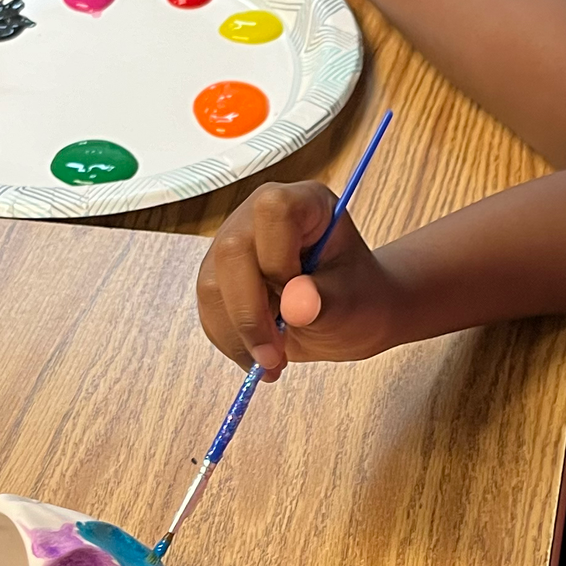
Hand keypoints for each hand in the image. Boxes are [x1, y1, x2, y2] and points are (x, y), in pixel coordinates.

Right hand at [198, 179, 406, 375]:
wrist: (347, 312)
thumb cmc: (357, 298)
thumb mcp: (354, 303)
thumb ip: (325, 301)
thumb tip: (293, 305)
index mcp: (305, 203)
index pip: (273, 212)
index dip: (278, 261)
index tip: (298, 305)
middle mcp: (260, 215)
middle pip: (231, 251)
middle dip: (249, 314)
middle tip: (274, 359)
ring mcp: (235, 243)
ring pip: (211, 284)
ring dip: (237, 334)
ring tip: (272, 362)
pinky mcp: (219, 274)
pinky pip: (208, 307)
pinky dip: (230, 340)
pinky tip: (258, 355)